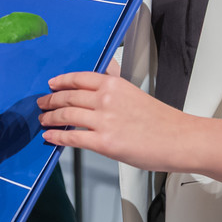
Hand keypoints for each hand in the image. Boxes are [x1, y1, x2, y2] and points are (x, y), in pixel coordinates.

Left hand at [37, 69, 193, 171]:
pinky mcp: (104, 142)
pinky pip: (72, 138)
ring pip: (66, 116)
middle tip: (42, 103)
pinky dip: (57, 137)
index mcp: (114, 84)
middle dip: (51, 100)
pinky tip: (50, 137)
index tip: (52, 84)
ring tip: (43, 120)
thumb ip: (113, 92)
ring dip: (50, 118)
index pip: (78, 79)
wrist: (179, 139)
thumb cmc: (162, 121)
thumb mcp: (134, 94)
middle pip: (68, 97)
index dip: (60, 82)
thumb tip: (95, 93)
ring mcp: (104, 121)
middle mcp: (106, 99)